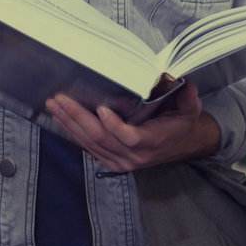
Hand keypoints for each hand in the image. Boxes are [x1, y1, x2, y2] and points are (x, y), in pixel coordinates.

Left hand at [45, 83, 220, 171]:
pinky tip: (61, 118)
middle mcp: (135, 155)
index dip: (115, 125)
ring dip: (70, 123)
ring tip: (55, 105)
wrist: (179, 144)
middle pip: (102, 138)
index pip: (131, 137)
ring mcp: (121, 161)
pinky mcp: (112, 161)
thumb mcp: (190, 110)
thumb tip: (187, 83)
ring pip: (91, 143)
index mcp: (154, 141)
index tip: (101, 109)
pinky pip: (89, 148)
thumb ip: (189, 98)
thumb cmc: (181, 124)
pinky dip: (74, 132)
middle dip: (79, 118)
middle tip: (61, 100)